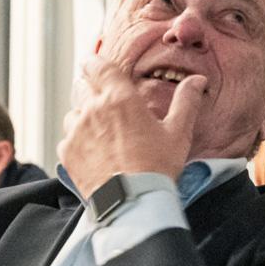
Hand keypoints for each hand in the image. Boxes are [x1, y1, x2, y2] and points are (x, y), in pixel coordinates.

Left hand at [57, 55, 206, 199]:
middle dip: (93, 93)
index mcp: (121, 98)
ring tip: (103, 135)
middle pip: (84, 88)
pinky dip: (78, 142)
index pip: (97, 66)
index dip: (94, 63)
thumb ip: (186, 102)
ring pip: (74, 114)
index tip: (93, 64)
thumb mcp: (178, 133)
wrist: (132, 202)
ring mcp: (77, 131)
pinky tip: (95, 154)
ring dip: (85, 118)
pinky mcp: (67, 152)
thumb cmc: (157, 167)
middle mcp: (94, 109)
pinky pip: (68, 138)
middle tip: (108, 108)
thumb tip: (197, 79)